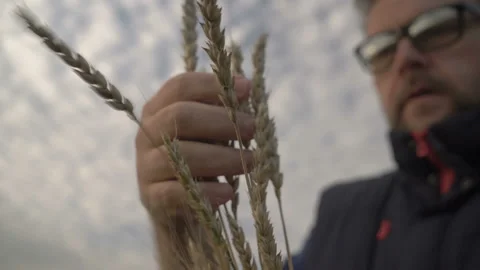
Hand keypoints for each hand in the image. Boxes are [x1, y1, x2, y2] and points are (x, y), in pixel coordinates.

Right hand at [135, 72, 254, 224]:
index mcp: (160, 109)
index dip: (213, 84)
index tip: (246, 89)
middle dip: (221, 121)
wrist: (178, 210)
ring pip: (180, 154)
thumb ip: (222, 110)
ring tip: (251, 162)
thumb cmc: (200, 161)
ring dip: (222, 157)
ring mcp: (145, 165)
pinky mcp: (150, 196)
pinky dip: (206, 192)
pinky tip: (228, 192)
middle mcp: (148, 133)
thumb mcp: (208, 133)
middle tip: (252, 129)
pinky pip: (175, 192)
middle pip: (180, 115)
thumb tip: (244, 86)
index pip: (180, 86)